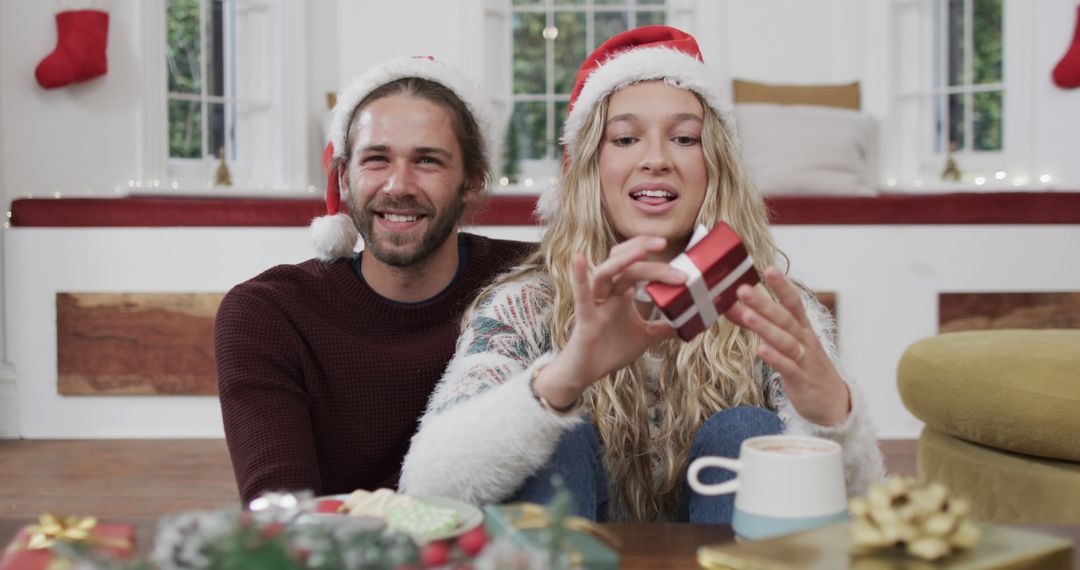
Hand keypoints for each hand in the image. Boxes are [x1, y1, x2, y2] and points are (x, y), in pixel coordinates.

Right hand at [533, 236, 684, 406]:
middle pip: (624, 262)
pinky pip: (582, 295)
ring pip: (605, 271)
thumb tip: (688, 322)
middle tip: (665, 242)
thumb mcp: (645, 337)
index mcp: (621, 293)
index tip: (681, 262)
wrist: (586, 373)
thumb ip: (664, 327)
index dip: (657, 260)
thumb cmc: (610, 350)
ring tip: (643, 249)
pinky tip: (578, 259)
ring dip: (624, 259)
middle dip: (642, 248)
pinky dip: (580, 277)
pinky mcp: (585, 318)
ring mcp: (595, 302)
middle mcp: (607, 292)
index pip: (638, 266)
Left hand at [726, 267, 850, 425]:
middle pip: (785, 318)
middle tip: (743, 289)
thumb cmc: (807, 368)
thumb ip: (762, 326)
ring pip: (784, 341)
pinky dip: (774, 358)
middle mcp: (804, 341)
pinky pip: (787, 367)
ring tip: (747, 315)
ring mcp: (804, 360)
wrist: (833, 403)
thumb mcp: (786, 345)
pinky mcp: (800, 380)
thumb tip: (735, 308)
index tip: (768, 269)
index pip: (793, 302)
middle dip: (764, 303)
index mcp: (802, 329)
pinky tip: (761, 350)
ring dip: (765, 327)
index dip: (782, 286)